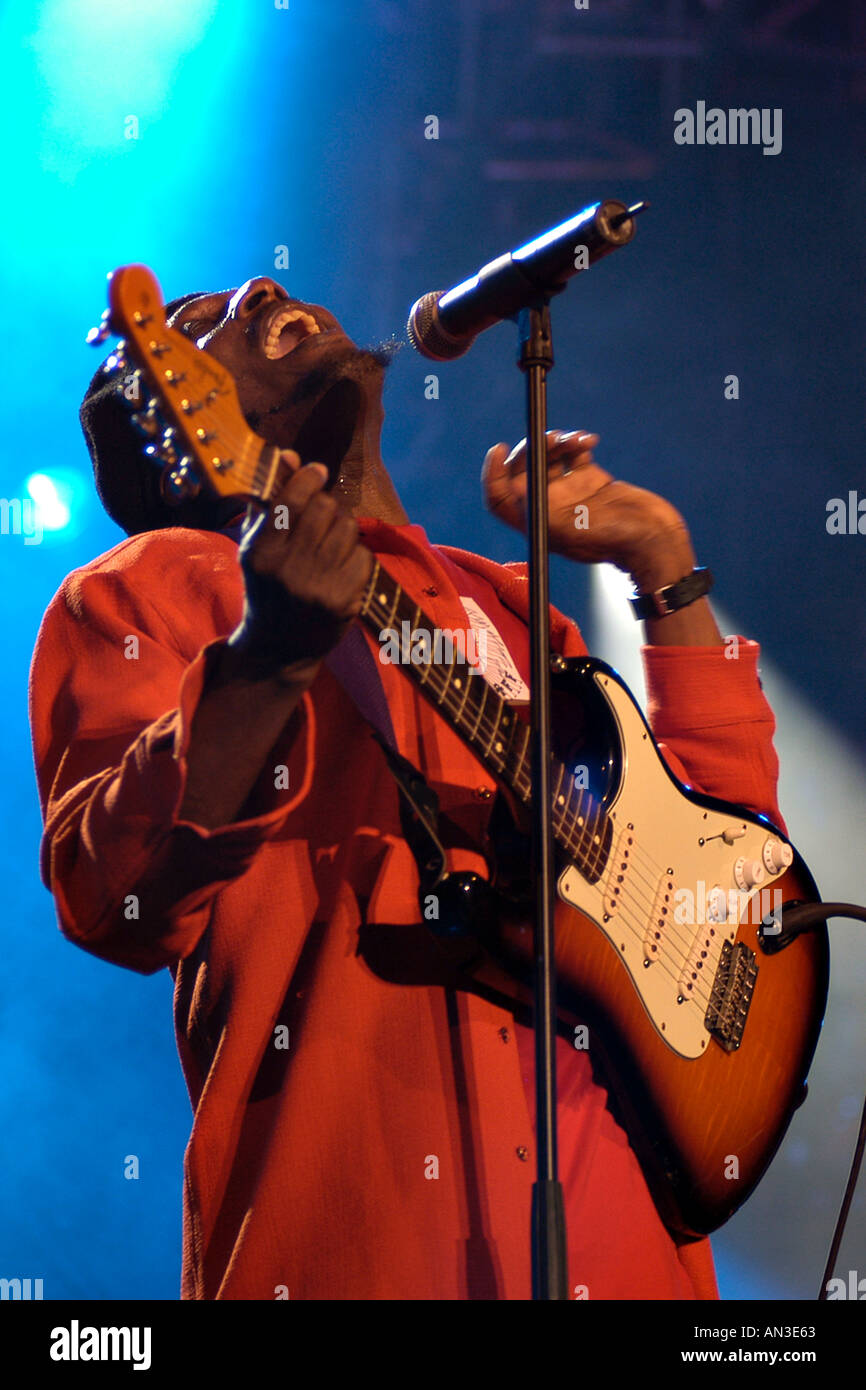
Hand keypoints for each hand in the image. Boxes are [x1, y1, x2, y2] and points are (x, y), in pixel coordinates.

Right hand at [228, 450, 373, 681]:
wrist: (276, 649)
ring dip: (342, 528)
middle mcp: (288, 569)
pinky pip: (363, 556)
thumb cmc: (265, 588)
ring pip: (347, 528)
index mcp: (261, 552)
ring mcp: (318, 587)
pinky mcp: (343, 601)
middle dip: (327, 505)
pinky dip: (355, 556)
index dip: (309, 477)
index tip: (316, 471)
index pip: (292, 498)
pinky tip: (341, 567)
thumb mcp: (254, 547)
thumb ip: (271, 502)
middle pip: (325, 507)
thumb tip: (291, 456)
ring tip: (330, 543)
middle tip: (322, 516)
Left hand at [482, 430, 693, 585]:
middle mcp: (549, 507)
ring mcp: (570, 492)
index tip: (498, 449)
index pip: (500, 498)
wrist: (653, 538)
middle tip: (549, 439)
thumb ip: (537, 505)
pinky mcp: (592, 479)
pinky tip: (590, 440)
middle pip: (523, 471)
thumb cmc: (611, 540)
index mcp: (536, 524)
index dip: (493, 474)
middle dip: (531, 450)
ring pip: (549, 457)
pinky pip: (574, 453)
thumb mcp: (564, 527)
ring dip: (557, 442)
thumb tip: (514, 483)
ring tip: (573, 439)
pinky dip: (578, 442)